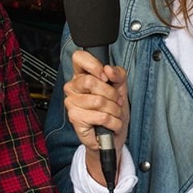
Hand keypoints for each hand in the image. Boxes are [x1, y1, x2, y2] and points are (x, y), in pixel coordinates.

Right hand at [63, 49, 128, 185]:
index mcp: (82, 75)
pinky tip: (111, 124)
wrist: (112, 135)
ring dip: (114, 110)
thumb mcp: (121, 87)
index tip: (105, 76)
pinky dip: (113, 122)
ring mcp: (72, 103)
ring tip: (114, 114)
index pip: (79, 57)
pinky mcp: (75, 118)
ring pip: (99, 101)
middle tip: (116, 102)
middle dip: (112, 94)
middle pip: (91, 81)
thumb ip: (118, 74)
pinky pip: (101, 116)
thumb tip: (109, 69)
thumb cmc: (113, 110)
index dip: (94, 64)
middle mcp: (73, 87)